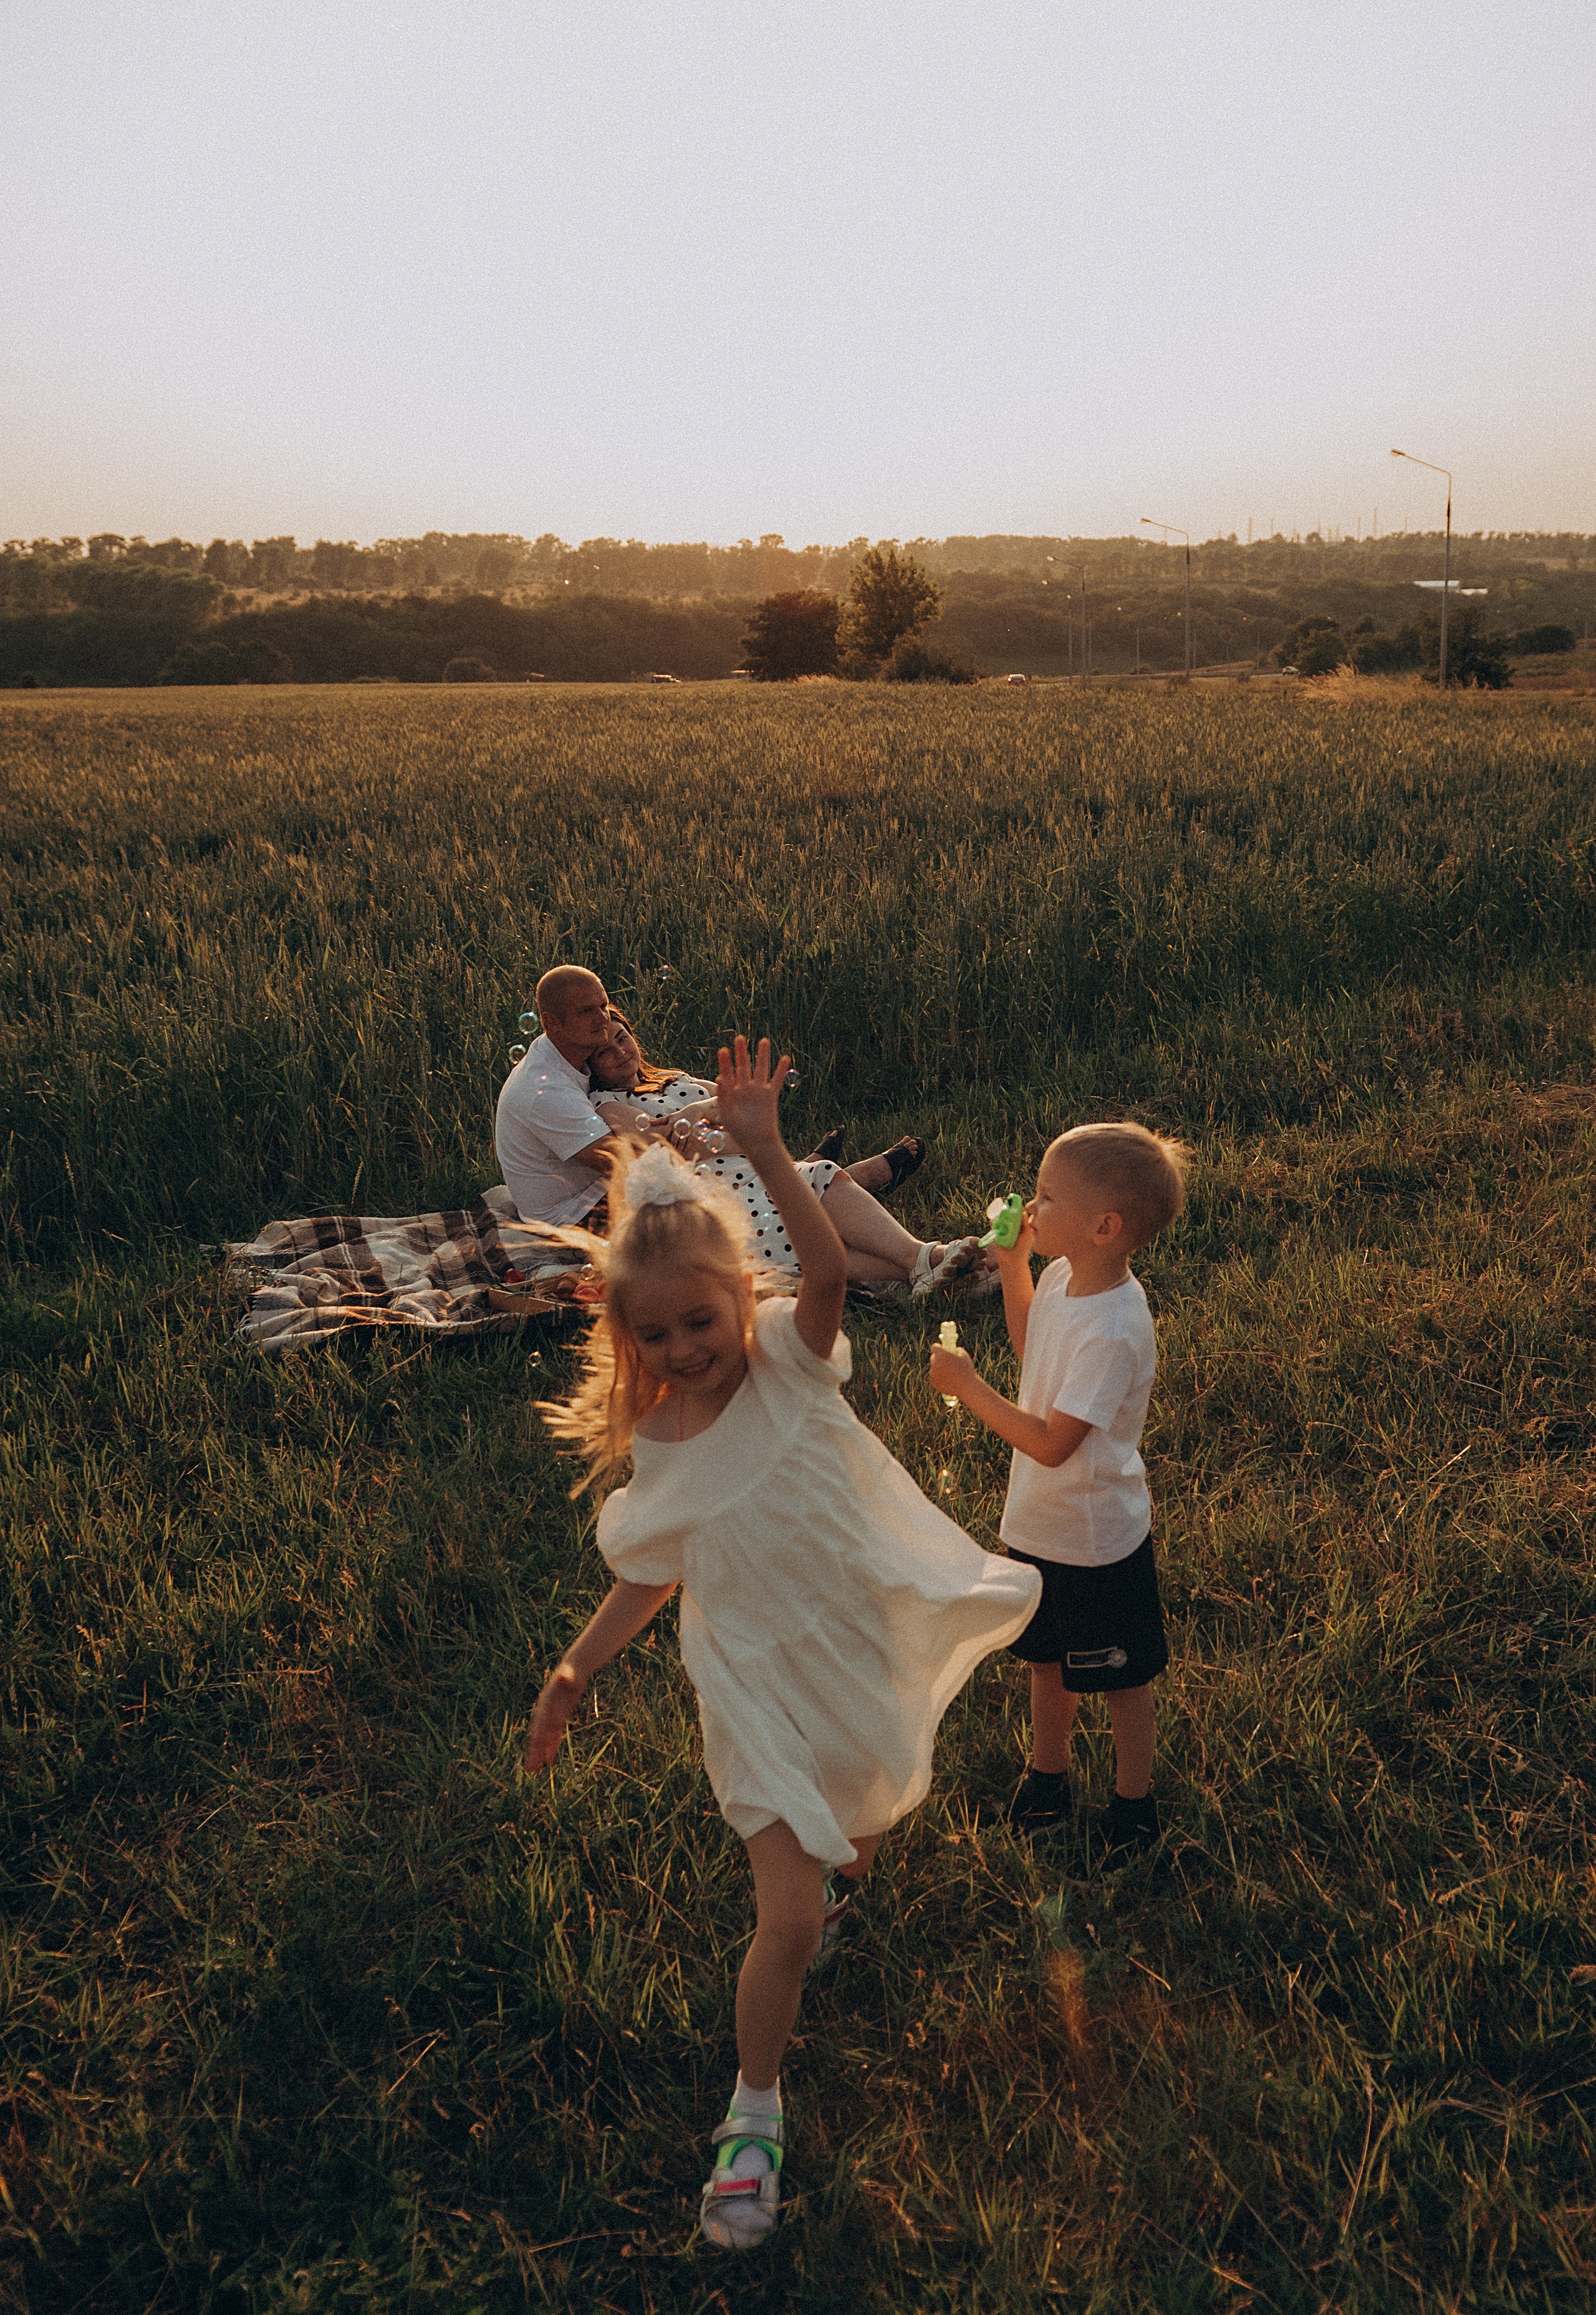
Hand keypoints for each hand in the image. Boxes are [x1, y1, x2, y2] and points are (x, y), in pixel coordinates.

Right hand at [523, 1660, 587, 1773]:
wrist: (573, 1669)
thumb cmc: (571, 1671)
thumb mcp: (568, 1673)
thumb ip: (565, 1677)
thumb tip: (563, 1676)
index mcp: (546, 1704)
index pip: (541, 1724)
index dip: (539, 1739)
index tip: (536, 1754)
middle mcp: (546, 1712)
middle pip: (539, 1735)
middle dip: (534, 1752)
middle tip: (529, 1770)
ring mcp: (551, 1715)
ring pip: (545, 1738)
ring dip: (540, 1753)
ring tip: (534, 1769)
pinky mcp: (559, 1717)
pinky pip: (554, 1735)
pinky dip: (551, 1746)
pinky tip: (549, 1759)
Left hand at [664, 1116, 717, 1161]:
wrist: (693, 1111)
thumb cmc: (680, 1115)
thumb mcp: (670, 1117)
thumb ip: (660, 1121)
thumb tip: (649, 1123)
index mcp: (672, 1124)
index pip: (666, 1136)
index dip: (664, 1143)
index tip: (662, 1149)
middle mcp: (678, 1127)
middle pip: (674, 1140)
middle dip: (671, 1148)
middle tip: (669, 1155)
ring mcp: (686, 1129)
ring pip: (682, 1142)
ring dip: (679, 1149)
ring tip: (677, 1155)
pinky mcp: (692, 1132)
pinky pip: (689, 1142)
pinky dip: (687, 1147)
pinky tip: (685, 1151)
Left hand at [714, 1035, 788, 1160]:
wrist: (757, 1142)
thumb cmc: (739, 1132)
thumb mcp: (727, 1114)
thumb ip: (724, 1096)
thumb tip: (720, 1077)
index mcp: (731, 1093)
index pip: (727, 1073)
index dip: (725, 1062)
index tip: (723, 1050)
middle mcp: (745, 1089)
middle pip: (743, 1066)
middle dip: (741, 1052)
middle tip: (740, 1037)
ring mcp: (758, 1091)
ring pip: (761, 1069)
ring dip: (762, 1055)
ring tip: (764, 1040)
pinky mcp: (770, 1096)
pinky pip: (777, 1080)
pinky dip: (781, 1069)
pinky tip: (785, 1057)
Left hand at [929, 1343, 975, 1400]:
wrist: (967, 1387)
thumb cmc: (967, 1370)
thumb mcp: (964, 1356)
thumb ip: (957, 1350)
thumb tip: (954, 1349)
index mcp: (941, 1355)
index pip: (935, 1347)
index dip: (939, 1348)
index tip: (942, 1349)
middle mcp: (935, 1363)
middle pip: (933, 1358)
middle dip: (938, 1358)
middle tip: (946, 1361)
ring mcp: (933, 1373)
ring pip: (934, 1368)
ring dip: (939, 1369)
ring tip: (950, 1373)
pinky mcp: (933, 1382)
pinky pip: (935, 1377)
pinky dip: (939, 1378)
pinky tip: (949, 1380)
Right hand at [998, 1208, 1036, 1264]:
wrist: (1013, 1261)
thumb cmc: (1022, 1248)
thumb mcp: (1027, 1235)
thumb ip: (1025, 1224)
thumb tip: (1023, 1212)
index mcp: (1018, 1224)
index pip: (1015, 1212)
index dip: (1014, 1205)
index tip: (1013, 1198)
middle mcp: (1009, 1225)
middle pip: (1006, 1212)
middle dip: (1006, 1208)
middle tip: (1008, 1205)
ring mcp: (1002, 1228)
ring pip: (999, 1217)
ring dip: (1001, 1216)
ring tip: (1006, 1220)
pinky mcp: (995, 1233)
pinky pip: (993, 1224)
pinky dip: (995, 1222)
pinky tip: (1000, 1224)